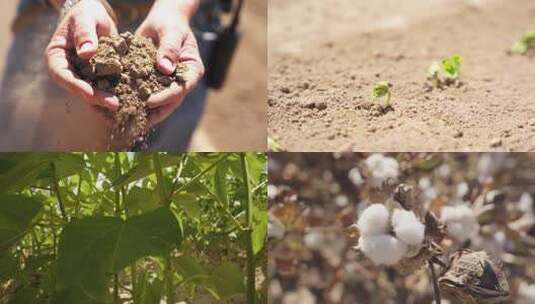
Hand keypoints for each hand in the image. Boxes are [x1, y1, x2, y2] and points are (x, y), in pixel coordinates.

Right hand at [45, 0, 118, 110]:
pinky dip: (115, 92)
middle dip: (96, 97)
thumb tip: (87, 54)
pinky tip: (129, 98)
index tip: (89, 94)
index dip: (76, 86)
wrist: (96, 16)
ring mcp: (82, 74)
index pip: (62, 75)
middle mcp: (67, 69)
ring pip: (92, 91)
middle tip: (115, 104)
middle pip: (78, 88)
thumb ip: (85, 33)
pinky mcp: (97, 76)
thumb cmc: (86, 12)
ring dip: (106, 99)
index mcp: (56, 56)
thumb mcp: (85, 17)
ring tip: (123, 106)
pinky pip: (104, 86)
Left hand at [135, 0, 203, 126]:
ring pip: (159, 104)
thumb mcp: (171, 32)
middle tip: (137, 122)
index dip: (165, 97)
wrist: (162, 22)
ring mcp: (169, 85)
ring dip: (144, 114)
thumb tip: (165, 69)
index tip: (149, 102)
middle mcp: (182, 82)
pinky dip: (135, 102)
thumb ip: (169, 48)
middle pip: (170, 102)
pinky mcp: (156, 84)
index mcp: (192, 71)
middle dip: (154, 113)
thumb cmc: (170, 23)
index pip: (180, 88)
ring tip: (128, 123)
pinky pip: (147, 96)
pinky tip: (121, 110)